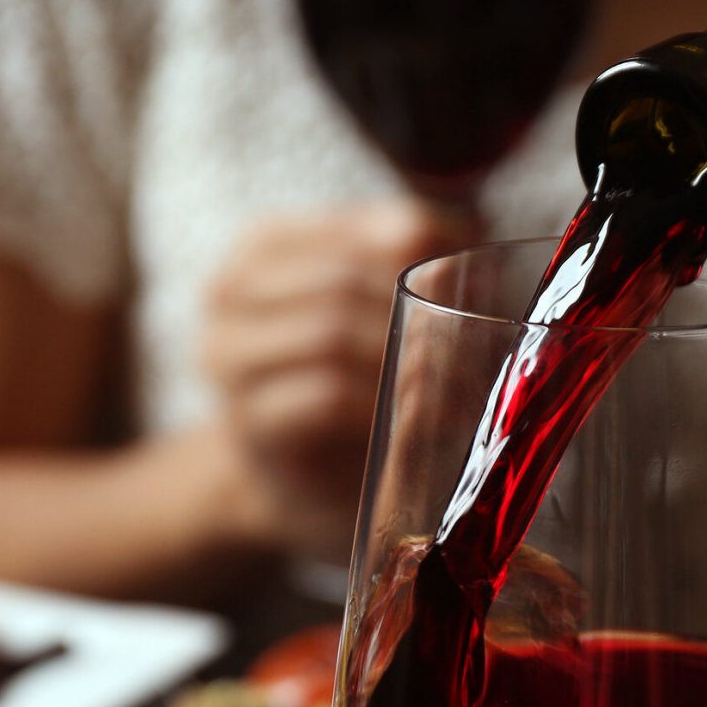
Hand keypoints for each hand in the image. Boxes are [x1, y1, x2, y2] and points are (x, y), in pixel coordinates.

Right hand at [202, 201, 478, 559]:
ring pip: (330, 334)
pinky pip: (326, 395)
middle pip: (341, 282)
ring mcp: (229, 358)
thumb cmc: (348, 383)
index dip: (422, 252)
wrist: (295, 479)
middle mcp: (229, 292)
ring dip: (404, 360)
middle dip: (417, 313)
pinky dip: (383, 402)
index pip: (354, 227)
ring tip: (456, 382)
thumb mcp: (378, 312)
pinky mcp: (252, 421)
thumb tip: (470, 233)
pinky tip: (417, 414)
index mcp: (264, 247)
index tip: (477, 281)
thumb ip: (412, 266)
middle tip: (476, 344)